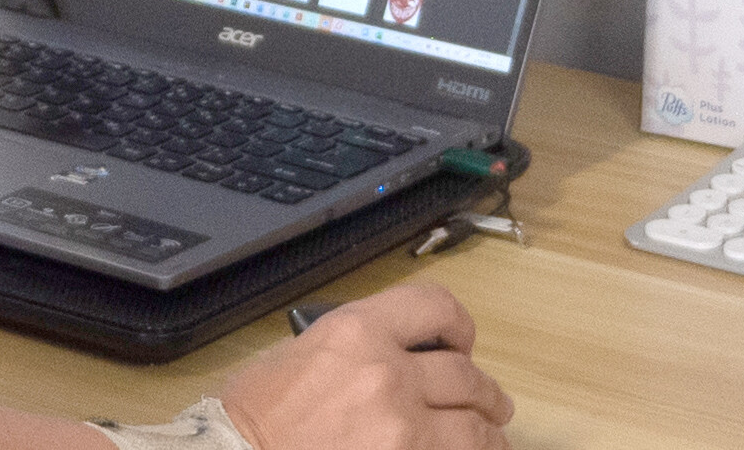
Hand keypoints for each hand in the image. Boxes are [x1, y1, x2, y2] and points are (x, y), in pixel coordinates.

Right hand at [217, 282, 513, 449]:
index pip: (435, 307)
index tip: (461, 343)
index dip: (458, 325)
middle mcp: (386, 372)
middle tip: (488, 403)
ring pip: (474, 426)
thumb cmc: (253, 419)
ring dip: (488, 432)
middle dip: (484, 392)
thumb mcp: (296, 355)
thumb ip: (352, 348)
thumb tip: (395, 356)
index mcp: (355, 331)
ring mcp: (401, 425)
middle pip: (465, 375)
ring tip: (490, 438)